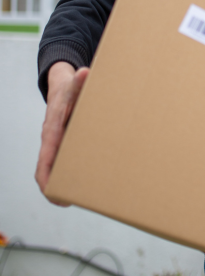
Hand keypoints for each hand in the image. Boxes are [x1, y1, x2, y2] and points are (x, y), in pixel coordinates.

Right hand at [35, 62, 89, 205]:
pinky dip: (73, 170)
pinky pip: (66, 159)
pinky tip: (87, 179)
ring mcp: (58, 142)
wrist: (64, 84)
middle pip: (48, 167)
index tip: (50, 191)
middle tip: (63, 202)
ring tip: (77, 197)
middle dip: (53, 186)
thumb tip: (85, 73)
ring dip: (64, 181)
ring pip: (57, 165)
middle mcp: (52, 138)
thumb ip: (81, 80)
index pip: (46, 156)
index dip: (46, 175)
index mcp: (52, 129)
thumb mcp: (75, 83)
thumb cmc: (70, 86)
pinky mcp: (67, 142)